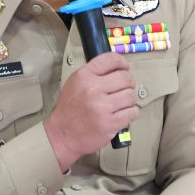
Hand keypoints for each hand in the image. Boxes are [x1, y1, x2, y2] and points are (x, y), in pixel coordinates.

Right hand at [43, 52, 139, 171]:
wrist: (62, 134)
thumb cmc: (70, 108)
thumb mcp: (75, 83)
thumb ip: (94, 73)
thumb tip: (118, 67)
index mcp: (84, 76)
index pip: (111, 60)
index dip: (122, 62)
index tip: (125, 68)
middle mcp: (93, 89)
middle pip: (126, 78)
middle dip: (129, 82)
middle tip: (124, 88)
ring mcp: (102, 107)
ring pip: (131, 96)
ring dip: (129, 99)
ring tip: (121, 103)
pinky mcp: (110, 123)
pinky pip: (132, 112)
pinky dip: (131, 112)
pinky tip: (123, 113)